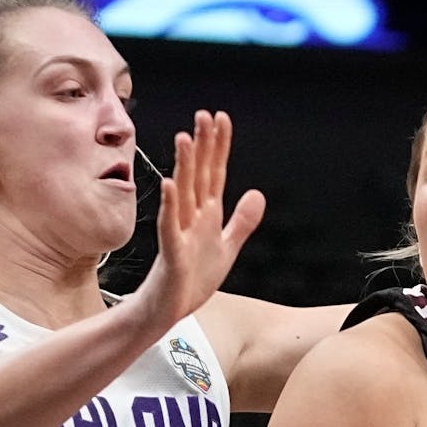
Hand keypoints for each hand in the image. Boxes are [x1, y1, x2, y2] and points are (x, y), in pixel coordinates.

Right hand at [139, 110, 264, 325]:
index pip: (215, 173)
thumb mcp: (227, 248)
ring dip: (184, 166)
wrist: (168, 311)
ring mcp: (179, 233)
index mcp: (207, 215)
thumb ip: (242, 222)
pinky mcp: (171, 253)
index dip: (219, 147)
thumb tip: (258, 193)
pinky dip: (170, 206)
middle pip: (198, 175)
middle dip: (202, 145)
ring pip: (182, 194)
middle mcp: (192, 218)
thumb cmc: (191, 280)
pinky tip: (170, 185)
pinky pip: (169, 226)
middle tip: (204, 115)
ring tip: (186, 138)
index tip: (222, 119)